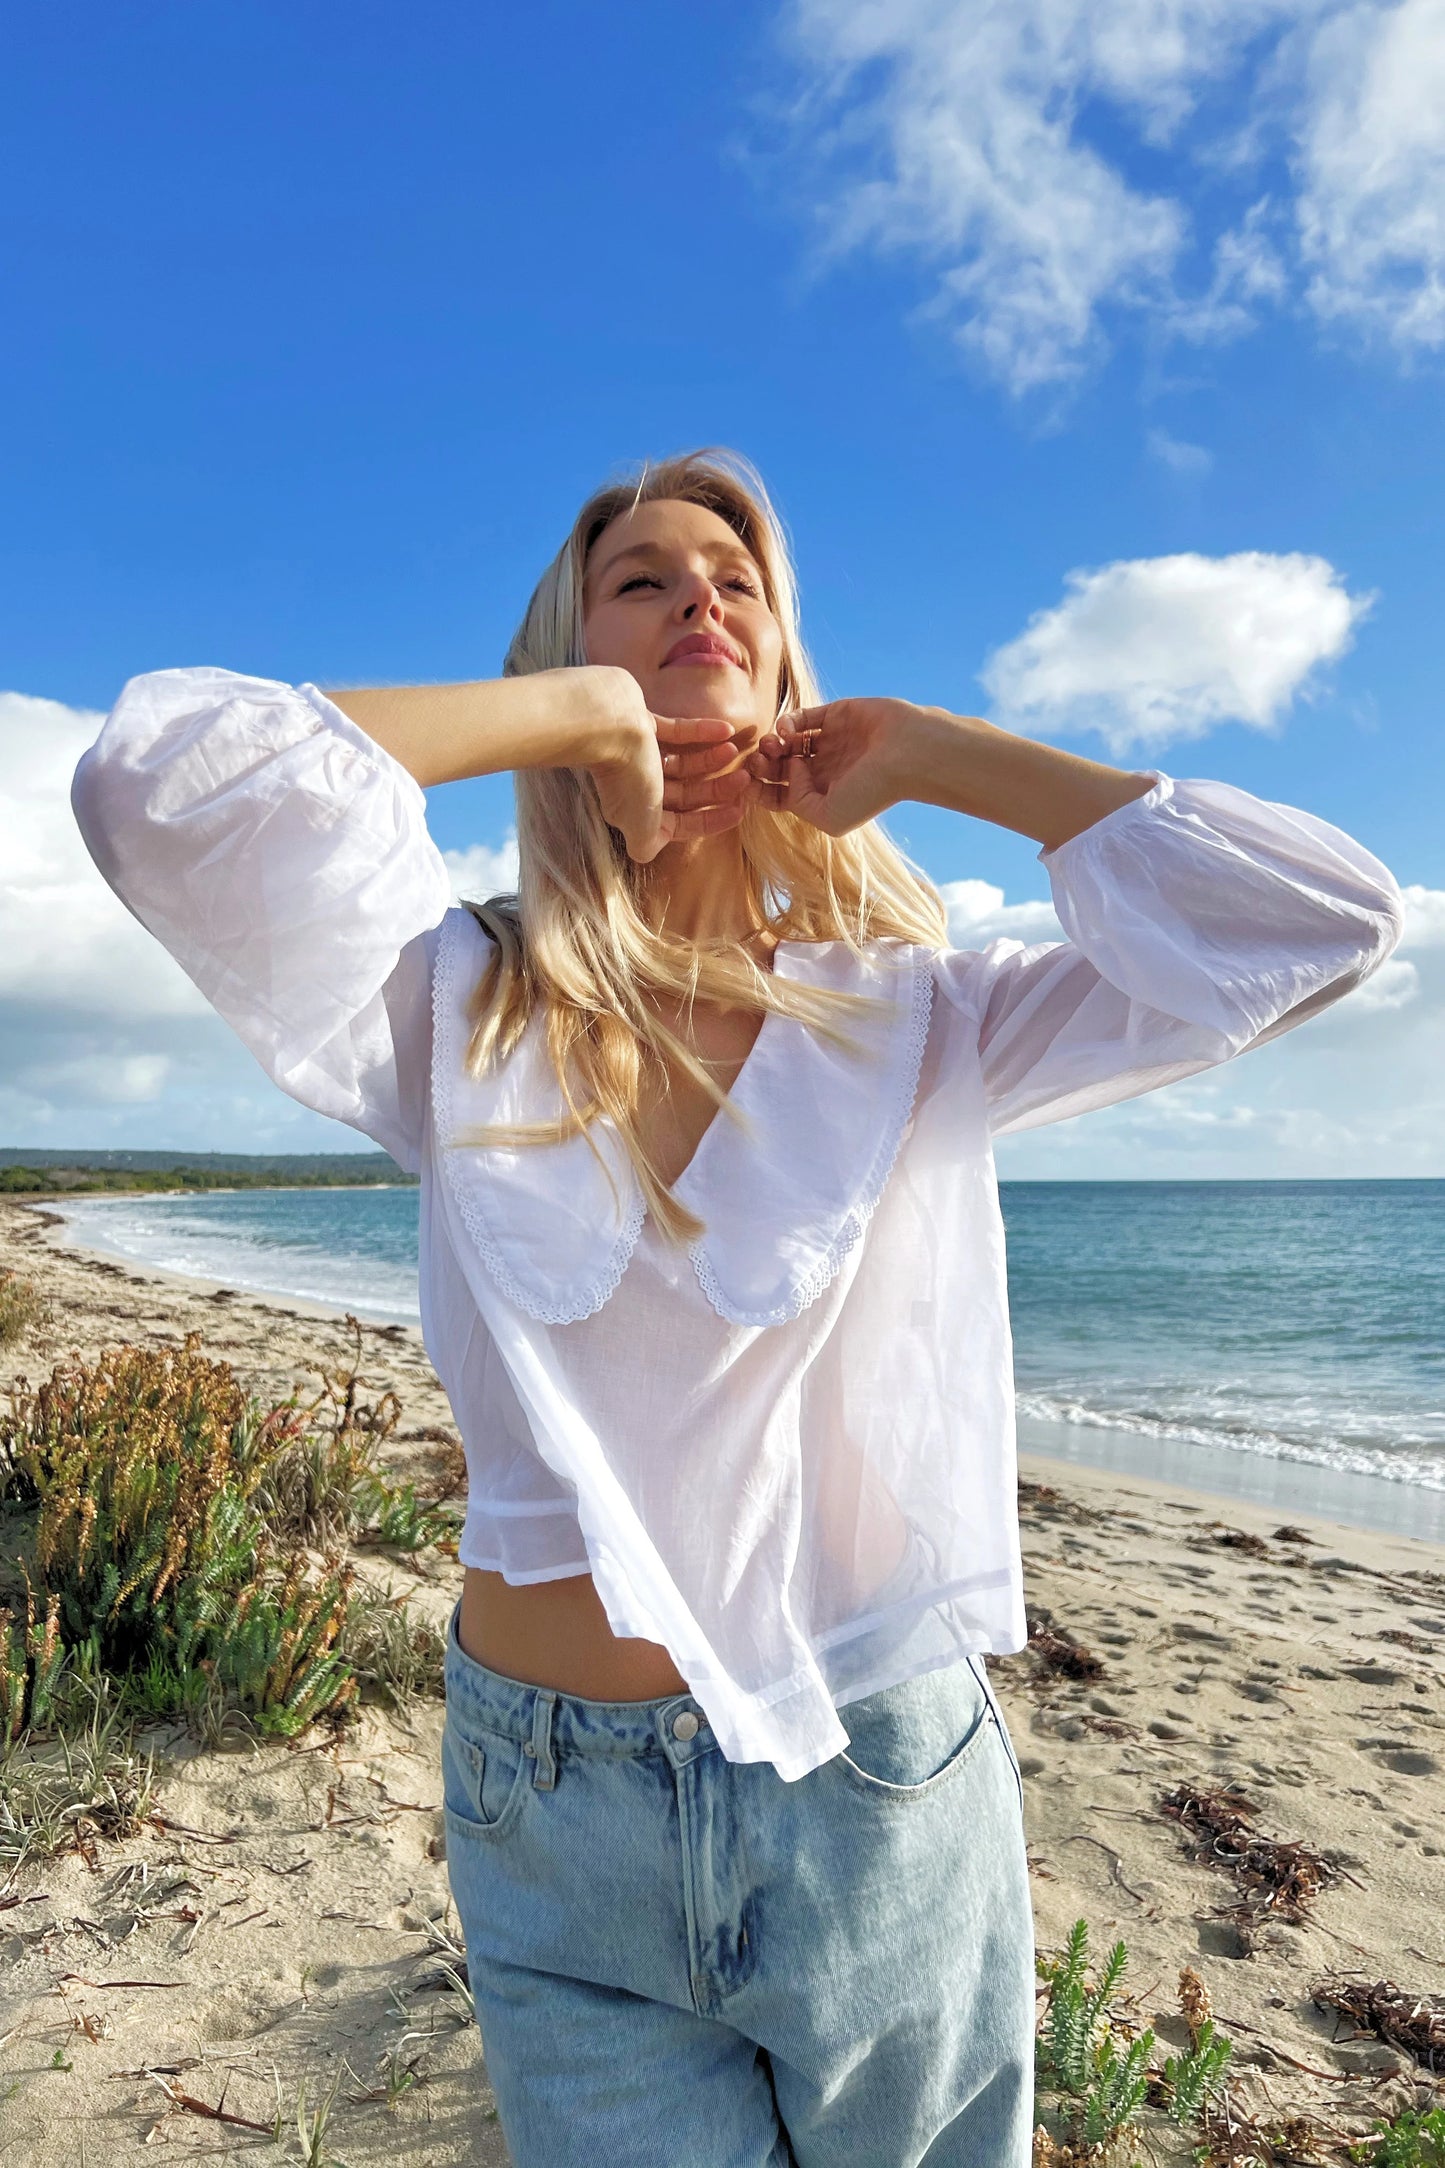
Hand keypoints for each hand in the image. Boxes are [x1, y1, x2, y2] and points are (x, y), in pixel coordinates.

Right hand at [585, 671, 751, 864]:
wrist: (604, 724)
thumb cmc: (626, 776)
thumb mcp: (639, 824)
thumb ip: (647, 842)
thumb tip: (646, 855)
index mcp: (635, 813)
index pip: (680, 824)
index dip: (711, 821)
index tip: (740, 811)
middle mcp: (636, 786)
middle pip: (685, 794)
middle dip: (716, 790)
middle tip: (745, 778)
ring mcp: (638, 754)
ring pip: (682, 763)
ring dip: (710, 760)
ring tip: (734, 750)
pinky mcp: (640, 724)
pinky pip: (676, 731)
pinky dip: (701, 731)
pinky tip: (726, 729)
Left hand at [745, 699, 915, 836]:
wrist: (907, 754)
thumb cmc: (873, 791)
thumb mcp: (828, 817)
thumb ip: (797, 801)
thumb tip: (788, 769)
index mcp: (823, 796)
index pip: (780, 795)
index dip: (759, 791)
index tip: (744, 786)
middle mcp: (825, 770)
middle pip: (779, 768)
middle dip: (762, 766)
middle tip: (755, 762)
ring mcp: (829, 741)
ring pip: (787, 742)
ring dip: (771, 743)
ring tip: (770, 746)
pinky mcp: (835, 715)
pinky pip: (801, 717)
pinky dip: (786, 722)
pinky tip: (785, 730)